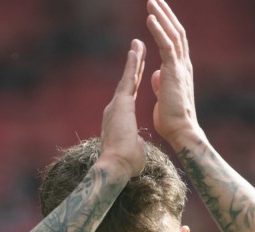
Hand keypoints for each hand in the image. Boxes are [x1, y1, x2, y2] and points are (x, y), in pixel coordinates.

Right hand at [99, 39, 146, 178]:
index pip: (129, 95)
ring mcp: (116, 105)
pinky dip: (132, 65)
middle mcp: (115, 109)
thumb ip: (136, 142)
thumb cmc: (126, 164)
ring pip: (127, 78)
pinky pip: (128, 80)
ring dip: (133, 60)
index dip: (135, 81)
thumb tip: (138, 145)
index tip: (139, 70)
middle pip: (127, 82)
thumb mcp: (135, 150)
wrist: (116, 166)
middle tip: (137, 48)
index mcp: (120, 119)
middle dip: (134, 65)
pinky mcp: (121, 104)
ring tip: (138, 43)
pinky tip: (135, 51)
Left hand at [147, 0, 200, 147]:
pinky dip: (159, 31)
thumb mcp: (163, 96)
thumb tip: (156, 74)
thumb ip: (161, 82)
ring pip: (173, 34)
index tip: (157, 13)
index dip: (167, 26)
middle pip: (176, 32)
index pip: (175, 42)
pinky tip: (150, 18)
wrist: (180, 131)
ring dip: (162, 16)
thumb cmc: (171, 119)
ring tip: (151, 1)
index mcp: (180, 71)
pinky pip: (167, 45)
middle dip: (166, 14)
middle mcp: (183, 65)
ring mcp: (180, 67)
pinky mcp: (174, 71)